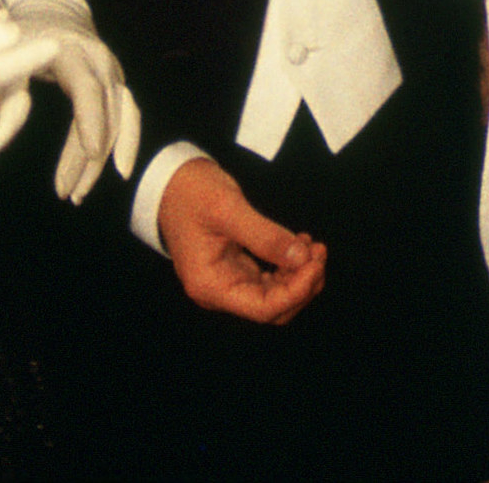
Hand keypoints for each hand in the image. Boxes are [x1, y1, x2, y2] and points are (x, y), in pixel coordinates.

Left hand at [36, 24, 141, 201]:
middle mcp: (99, 60)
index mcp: (70, 50)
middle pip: (104, 111)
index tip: (91, 154)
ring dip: (104, 157)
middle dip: (88, 156)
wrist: (52, 10)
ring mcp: (112, 71)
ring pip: (119, 117)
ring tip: (78, 193)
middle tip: (66, 192)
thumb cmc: (22, 33)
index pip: (87, 88)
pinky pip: (128, 114)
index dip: (90, 121)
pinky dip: (127, 142)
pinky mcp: (115, 83)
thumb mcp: (4, 46)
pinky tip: (120, 171)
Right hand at [159, 157, 325, 324]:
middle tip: (318, 250)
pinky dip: (288, 266)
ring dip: (298, 275)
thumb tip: (301, 258)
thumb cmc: (191, 192)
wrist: (169, 180)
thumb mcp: (228, 209)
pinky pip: (268, 279)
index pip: (264, 308)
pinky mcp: (235, 267)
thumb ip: (265, 235)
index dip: (297, 291)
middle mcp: (218, 291)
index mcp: (210, 285)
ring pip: (274, 296)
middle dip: (302, 284)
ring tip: (312, 244)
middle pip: (272, 308)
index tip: (315, 262)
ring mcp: (227, 280)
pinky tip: (299, 243)